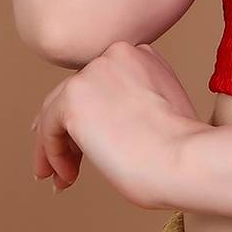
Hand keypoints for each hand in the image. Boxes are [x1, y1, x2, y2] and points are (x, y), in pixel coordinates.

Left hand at [31, 41, 211, 209]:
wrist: (183, 158)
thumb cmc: (181, 147)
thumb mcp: (163, 107)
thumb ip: (134, 101)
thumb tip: (100, 125)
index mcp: (140, 54)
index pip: (100, 81)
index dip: (89, 112)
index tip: (82, 138)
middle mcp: (114, 55)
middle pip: (74, 92)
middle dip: (65, 129)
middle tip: (61, 162)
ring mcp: (92, 73)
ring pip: (56, 110)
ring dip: (54, 147)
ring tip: (59, 177)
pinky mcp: (73, 98)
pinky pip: (49, 128)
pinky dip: (51, 155)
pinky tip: (67, 177)